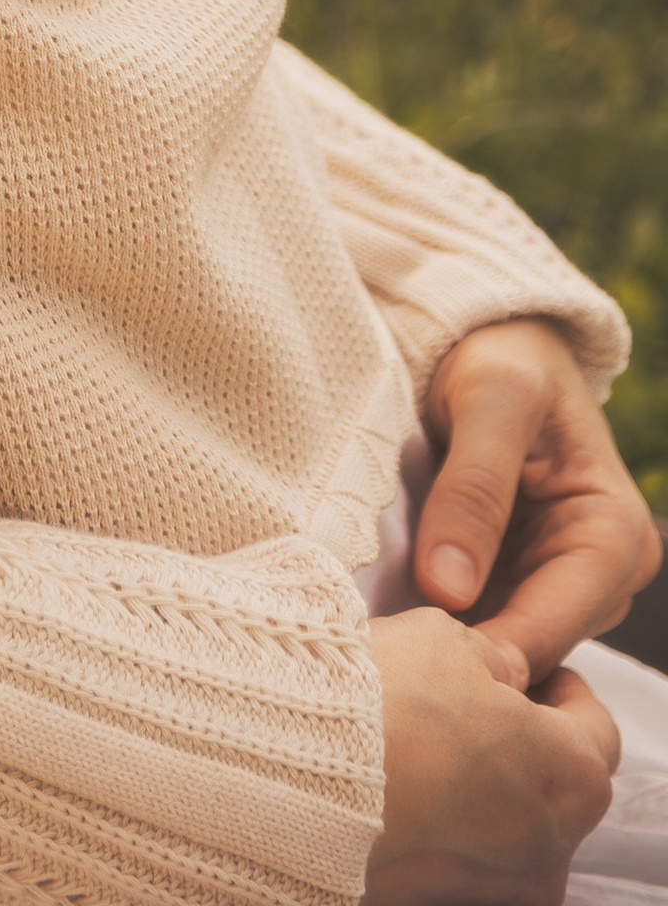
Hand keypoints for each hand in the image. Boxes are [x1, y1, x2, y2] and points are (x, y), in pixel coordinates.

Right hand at [365, 607, 618, 905]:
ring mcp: (495, 887)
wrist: (291, 773)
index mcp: (573, 776)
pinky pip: (454, 854)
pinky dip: (436, 823)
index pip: (592, 726)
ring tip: (415, 742)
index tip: (523, 667)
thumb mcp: (447, 639)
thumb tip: (500, 672)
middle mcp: (549, 848)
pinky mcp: (440, 902)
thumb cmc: (385, 702)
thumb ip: (492, 657)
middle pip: (551, 786)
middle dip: (516, 743)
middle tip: (462, 700)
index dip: (555, 686)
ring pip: (503, 828)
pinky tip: (393, 783)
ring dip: (474, 788)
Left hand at [420, 320, 662, 680]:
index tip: (429, 668)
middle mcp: (600, 571)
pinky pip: (484, 618)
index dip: (495, 649)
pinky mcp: (518, 576)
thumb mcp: (492, 399)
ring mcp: (558, 578)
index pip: (557, 621)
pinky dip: (445, 624)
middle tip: (392, 660)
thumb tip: (450, 587)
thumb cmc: (503, 355)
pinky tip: (397, 623)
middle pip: (534, 643)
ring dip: (453, 643)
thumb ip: (474, 488)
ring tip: (387, 645)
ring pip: (507, 640)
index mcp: (615, 533)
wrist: (489, 334)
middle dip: (471, 654)